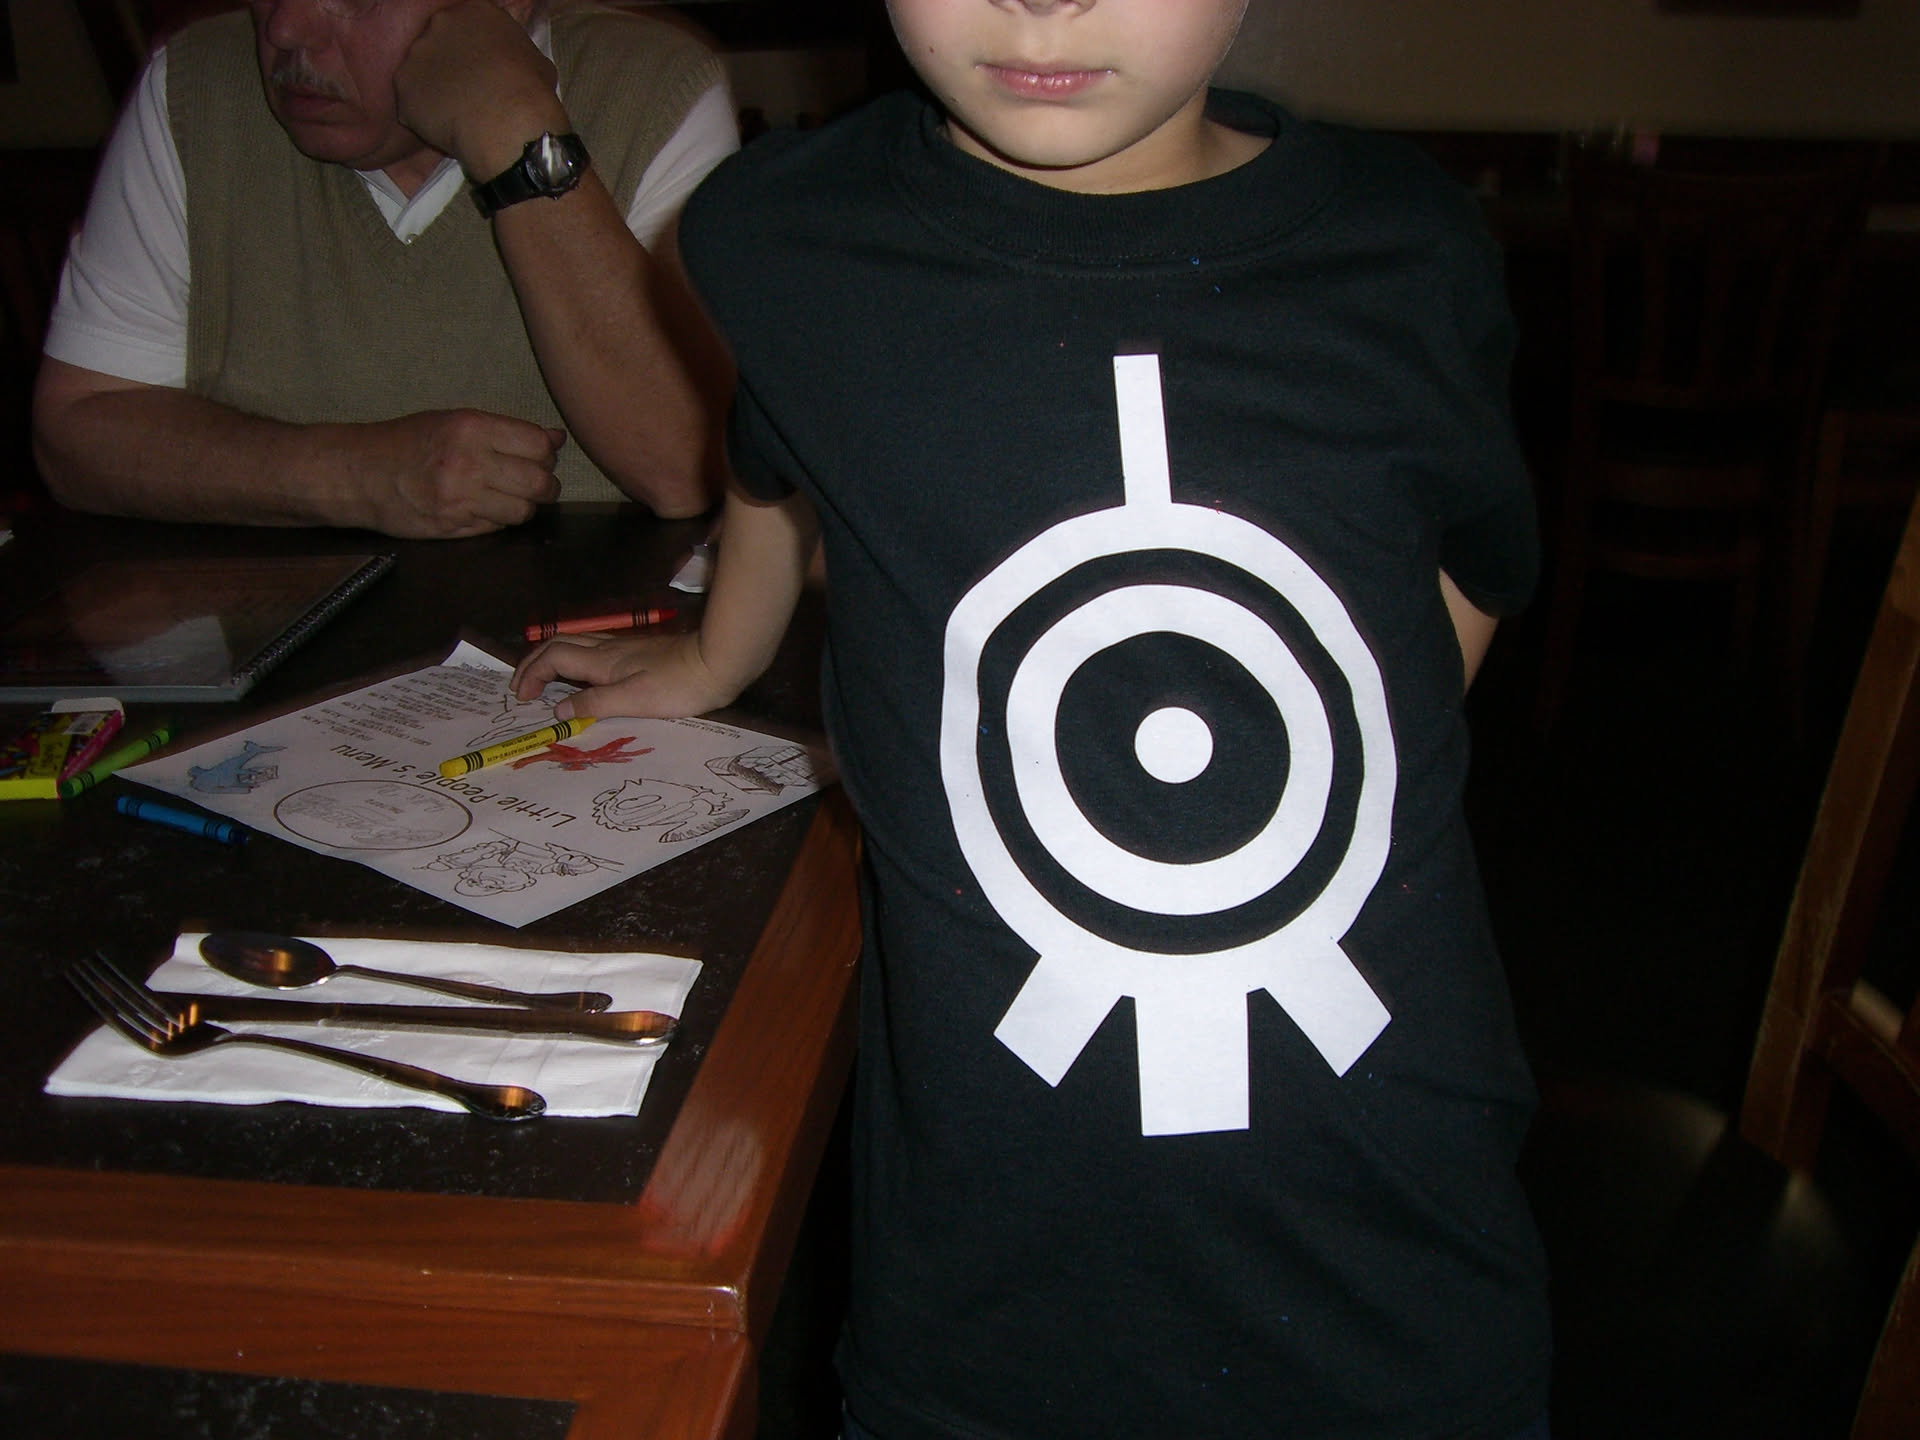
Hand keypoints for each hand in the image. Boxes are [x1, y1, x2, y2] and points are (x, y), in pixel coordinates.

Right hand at [343, 409, 564, 537]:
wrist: (359, 473)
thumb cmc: (406, 442)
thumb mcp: (453, 421)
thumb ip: (505, 430)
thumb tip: (555, 438)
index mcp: (471, 428)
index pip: (538, 445)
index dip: (548, 453)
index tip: (543, 455)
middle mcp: (470, 463)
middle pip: (539, 482)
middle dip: (546, 484)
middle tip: (536, 482)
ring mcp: (462, 498)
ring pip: (524, 510)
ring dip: (525, 506)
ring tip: (510, 496)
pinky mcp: (454, 526)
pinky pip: (498, 527)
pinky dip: (500, 519)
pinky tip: (486, 507)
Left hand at [392, 0, 566, 178]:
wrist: (508, 126)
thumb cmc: (531, 94)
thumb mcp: (537, 62)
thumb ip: (514, 56)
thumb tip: (514, 68)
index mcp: (476, 12)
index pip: (469, 25)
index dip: (475, 50)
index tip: (483, 70)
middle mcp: (441, 24)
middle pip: (440, 43)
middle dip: (450, 66)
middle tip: (468, 93)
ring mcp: (418, 54)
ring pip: (422, 73)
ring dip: (435, 91)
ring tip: (457, 116)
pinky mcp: (404, 85)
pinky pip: (412, 103)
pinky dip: (425, 117)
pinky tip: (446, 130)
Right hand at [511, 631, 742, 719]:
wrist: (717, 662)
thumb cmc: (677, 685)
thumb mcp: (633, 701)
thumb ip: (595, 704)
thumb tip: (558, 709)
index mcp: (602, 661)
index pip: (553, 657)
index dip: (531, 673)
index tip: (521, 697)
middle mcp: (608, 648)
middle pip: (559, 644)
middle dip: (534, 662)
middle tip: (521, 687)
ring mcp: (624, 647)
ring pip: (576, 643)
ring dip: (552, 659)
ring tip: (543, 680)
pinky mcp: (639, 651)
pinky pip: (594, 650)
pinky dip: (575, 660)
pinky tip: (584, 675)